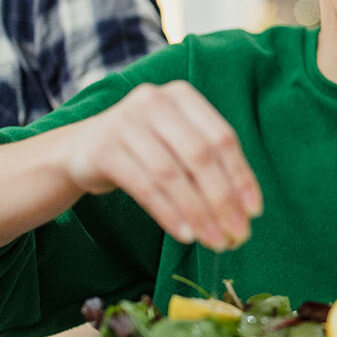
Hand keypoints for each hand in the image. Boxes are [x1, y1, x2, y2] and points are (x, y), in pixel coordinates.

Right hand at [65, 80, 262, 250]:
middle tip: (237, 234)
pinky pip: (144, 187)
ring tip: (214, 240)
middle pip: (199, 156)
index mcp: (182, 96)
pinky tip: (185, 234)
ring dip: (198, 213)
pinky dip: (168, 214)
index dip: (241, 176)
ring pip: (172, 174)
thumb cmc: (145, 150)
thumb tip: (246, 210)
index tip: (254, 211)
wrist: (81, 150)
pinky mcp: (104, 149)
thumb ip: (209, 166)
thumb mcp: (178, 145)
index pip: (222, 138)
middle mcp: (154, 101)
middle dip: (222, 199)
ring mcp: (125, 122)